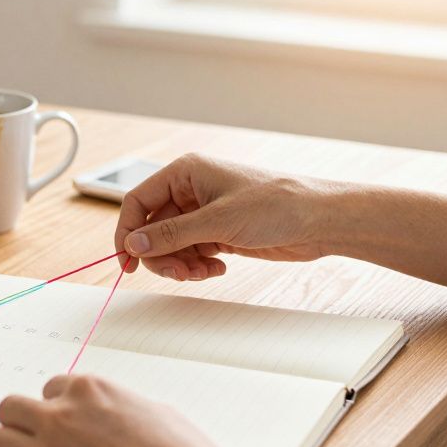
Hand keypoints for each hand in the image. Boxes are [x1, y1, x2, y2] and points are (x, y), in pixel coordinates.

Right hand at [114, 154, 336, 280]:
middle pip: (152, 228)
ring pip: (171, 245)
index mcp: (186, 172)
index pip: (138, 201)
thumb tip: (133, 244)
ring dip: (180, 264)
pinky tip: (218, 268)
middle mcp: (191, 191)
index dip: (128, 232)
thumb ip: (171, 234)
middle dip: (160, 254)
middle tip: (178, 273)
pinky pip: (191, 253)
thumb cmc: (277, 204)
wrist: (319, 221)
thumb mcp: (218, 221)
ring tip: (203, 272)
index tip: (127, 262)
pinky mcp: (219, 233)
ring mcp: (205, 213)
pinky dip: (197, 266)